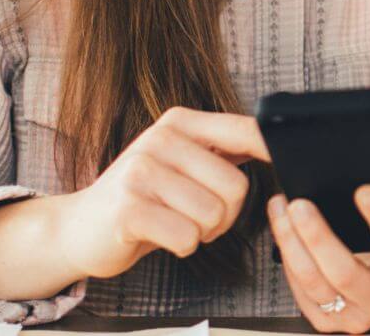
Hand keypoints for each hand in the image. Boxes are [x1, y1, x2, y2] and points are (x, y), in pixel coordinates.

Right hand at [48, 107, 269, 278]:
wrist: (79, 227)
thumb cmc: (142, 198)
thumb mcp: (181, 163)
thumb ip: (221, 150)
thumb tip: (271, 141)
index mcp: (179, 122)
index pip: (244, 130)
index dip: (272, 149)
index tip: (291, 159)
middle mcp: (160, 138)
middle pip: (236, 186)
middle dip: (225, 216)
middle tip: (194, 216)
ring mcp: (141, 171)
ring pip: (213, 216)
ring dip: (201, 233)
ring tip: (172, 222)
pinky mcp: (128, 208)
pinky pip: (187, 238)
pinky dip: (180, 246)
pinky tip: (157, 235)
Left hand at [267, 186, 369, 333]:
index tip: (365, 191)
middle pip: (344, 272)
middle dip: (318, 236)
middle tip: (300, 204)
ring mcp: (354, 317)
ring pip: (314, 281)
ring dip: (292, 243)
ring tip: (282, 208)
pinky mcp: (328, 320)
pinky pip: (301, 290)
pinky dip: (287, 256)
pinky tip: (282, 228)